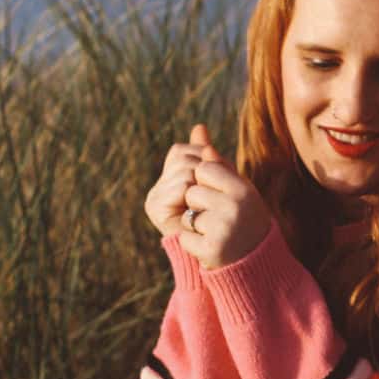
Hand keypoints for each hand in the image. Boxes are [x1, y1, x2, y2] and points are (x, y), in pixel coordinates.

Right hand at [144, 122, 218, 238]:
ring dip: (203, 183)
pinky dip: (196, 195)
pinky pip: (181, 186)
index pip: (182, 150)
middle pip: (182, 157)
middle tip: (215, 192)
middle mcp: (158, 186)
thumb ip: (207, 156)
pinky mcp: (155, 208)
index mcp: (170, 178)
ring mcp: (154, 197)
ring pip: (184, 169)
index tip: (218, 177)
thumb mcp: (218, 180)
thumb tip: (199, 126)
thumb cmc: (223, 215)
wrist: (223, 251)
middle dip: (205, 169)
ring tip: (206, 203)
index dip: (204, 158)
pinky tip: (199, 210)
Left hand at [180, 140, 271, 269]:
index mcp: (243, 189)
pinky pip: (186, 238)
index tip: (219, 195)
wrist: (258, 262)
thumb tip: (197, 129)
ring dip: (195, 225)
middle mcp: (236, 207)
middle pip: (192, 191)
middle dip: (199, 204)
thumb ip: (216, 161)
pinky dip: (193, 244)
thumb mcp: (236, 187)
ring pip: (188, 216)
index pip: (204, 168)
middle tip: (218, 218)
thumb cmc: (244, 218)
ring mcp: (224, 230)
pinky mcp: (212, 251)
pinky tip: (211, 248)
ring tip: (215, 232)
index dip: (205, 181)